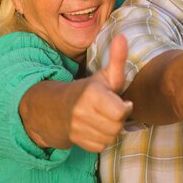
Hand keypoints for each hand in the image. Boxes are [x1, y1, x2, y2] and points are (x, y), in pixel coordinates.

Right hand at [68, 35, 132, 151]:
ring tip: (103, 118)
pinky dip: (101, 139)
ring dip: (111, 130)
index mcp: (91, 94)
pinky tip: (96, 128)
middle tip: (111, 110)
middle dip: (118, 120)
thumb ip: (117, 58)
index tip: (119, 101)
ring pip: (109, 138)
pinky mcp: (76, 141)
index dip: (124, 107)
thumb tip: (122, 36)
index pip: (121, 112)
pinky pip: (100, 146)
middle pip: (117, 127)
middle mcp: (81, 111)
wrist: (58, 107)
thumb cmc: (90, 90)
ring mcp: (77, 127)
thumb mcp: (104, 75)